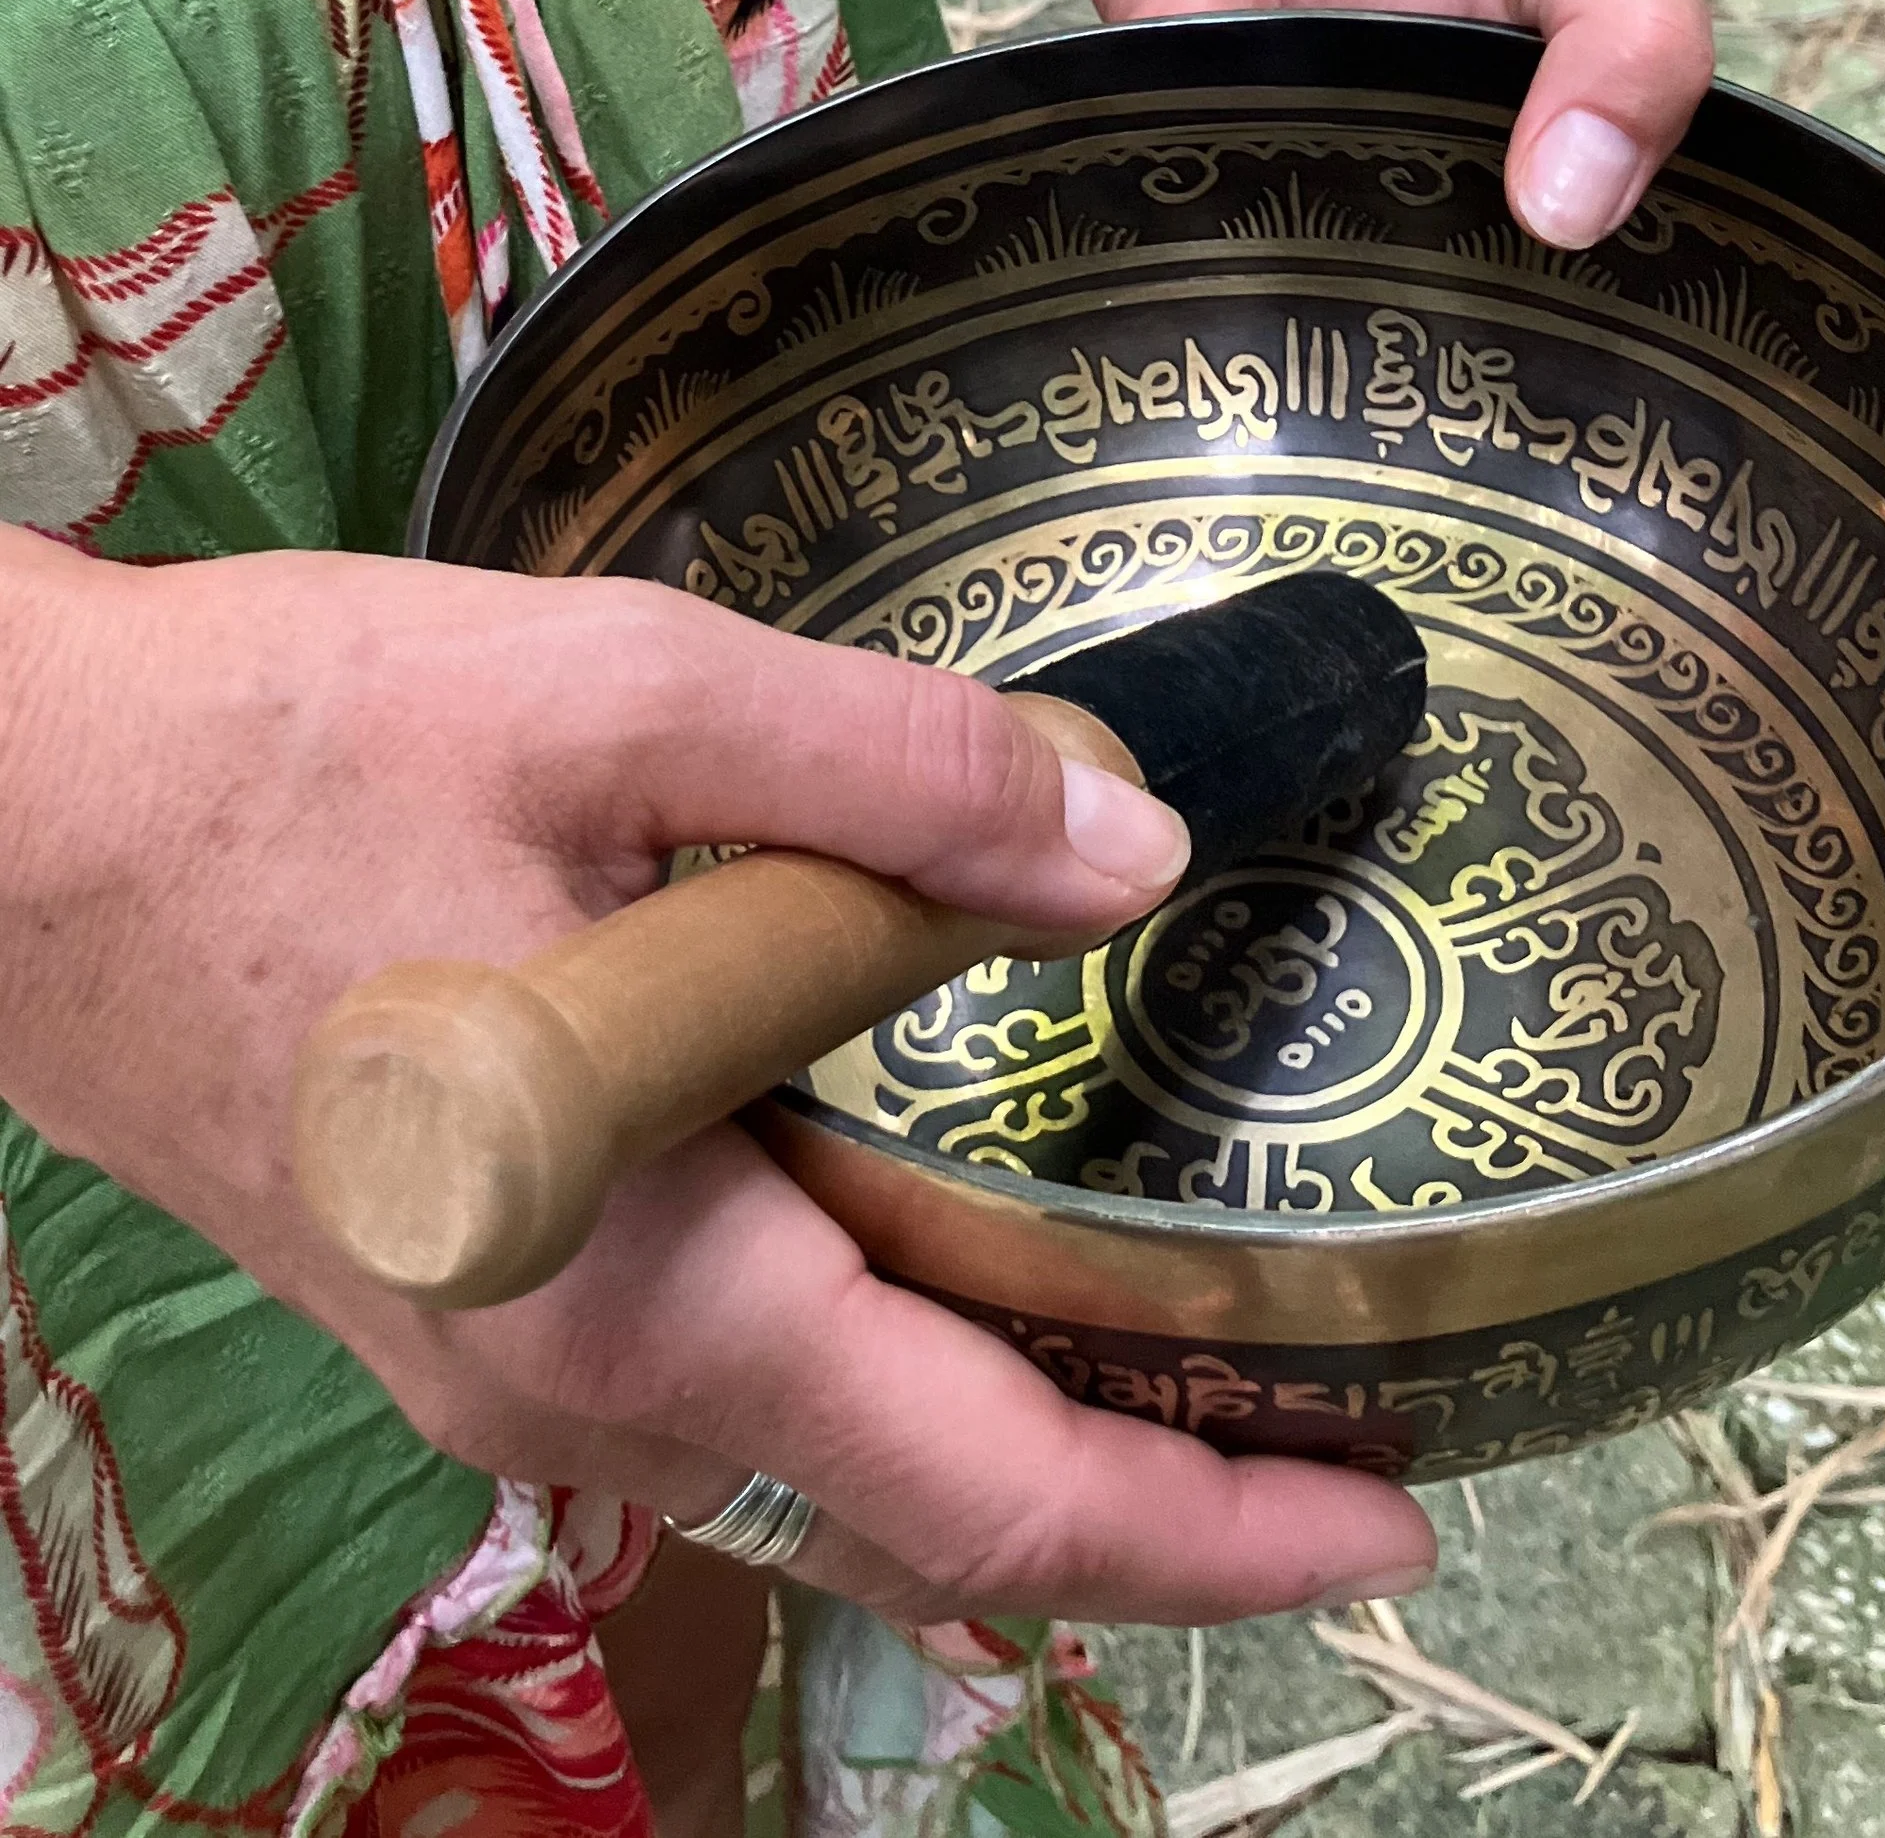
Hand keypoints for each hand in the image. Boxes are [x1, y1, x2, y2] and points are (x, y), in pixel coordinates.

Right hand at [0, 527, 1436, 1623]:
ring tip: (1201, 1398)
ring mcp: (515, 1378)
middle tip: (1345, 1443)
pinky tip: (960, 1329)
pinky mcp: (476, 1311)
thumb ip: (896, 773)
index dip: (1216, 1534)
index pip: (991, 1484)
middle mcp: (587, 1391)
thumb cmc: (286, 756)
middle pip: (932, 1523)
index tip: (1399, 1529)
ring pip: (829, 1494)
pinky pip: (735, 1426)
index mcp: (647, 1282)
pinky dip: (890, 1413)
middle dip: (1158, 1518)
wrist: (5, 816)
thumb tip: (1142, 851)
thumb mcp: (616, 696)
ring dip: (1023, 1474)